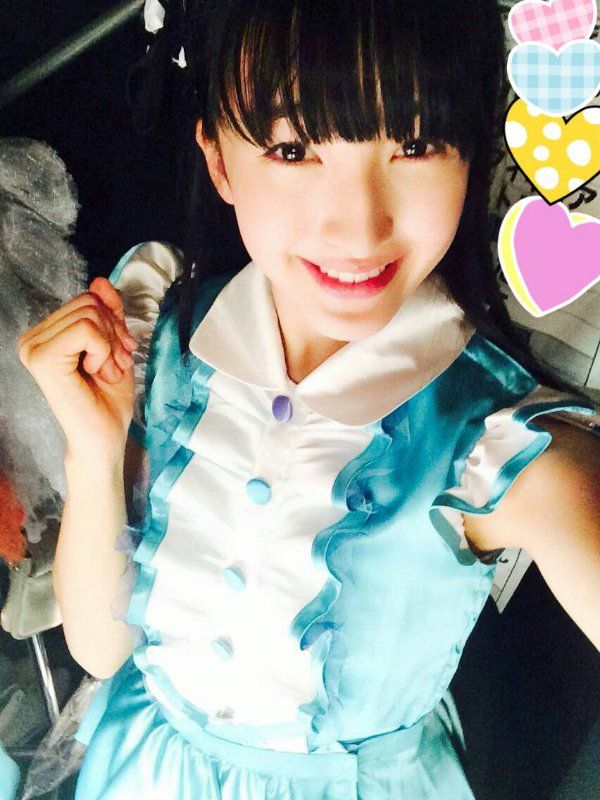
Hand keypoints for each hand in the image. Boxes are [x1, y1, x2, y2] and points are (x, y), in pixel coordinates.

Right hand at [17, 276, 139, 462]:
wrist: (105, 438)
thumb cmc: (107, 399)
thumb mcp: (114, 344)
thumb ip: (108, 312)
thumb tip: (100, 281)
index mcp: (46, 334)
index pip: (88, 299)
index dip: (112, 324)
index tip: (114, 355)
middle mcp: (32, 339)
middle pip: (89, 302)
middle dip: (113, 334)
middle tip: (109, 366)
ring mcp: (33, 348)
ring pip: (90, 314)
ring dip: (110, 346)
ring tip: (103, 372)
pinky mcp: (42, 360)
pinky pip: (87, 329)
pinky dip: (104, 350)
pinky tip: (96, 373)